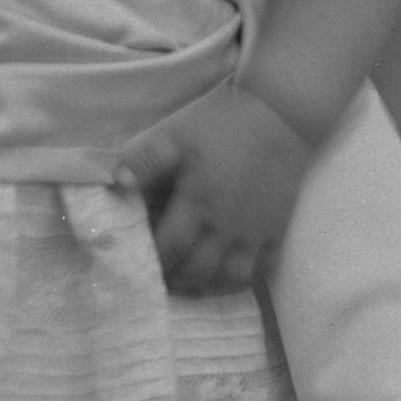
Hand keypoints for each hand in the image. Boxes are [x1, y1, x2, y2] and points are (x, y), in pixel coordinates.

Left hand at [112, 91, 312, 297]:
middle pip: (198, 270)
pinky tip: (224, 275)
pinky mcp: (278, 231)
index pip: (171, 248)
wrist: (283, 115)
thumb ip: (146, 161)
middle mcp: (227, 225)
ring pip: (229, 279)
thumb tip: (117, 183)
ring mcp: (256, 232)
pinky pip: (260, 271)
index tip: (141, 261)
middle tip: (161, 273)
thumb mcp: (179, 135)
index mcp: (199, 202)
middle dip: (175, 278)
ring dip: (206, 285)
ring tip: (189, 278)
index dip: (154, 261)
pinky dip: (238, 280)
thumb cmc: (225, 124)